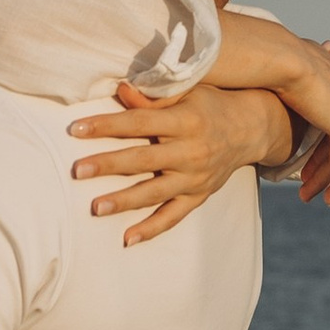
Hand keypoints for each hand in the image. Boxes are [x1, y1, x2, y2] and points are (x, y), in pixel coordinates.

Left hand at [67, 82, 286, 241]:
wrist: (252, 128)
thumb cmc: (211, 104)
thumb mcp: (189, 91)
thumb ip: (154, 97)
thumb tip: (121, 90)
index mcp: (185, 121)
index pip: (139, 122)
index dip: (107, 126)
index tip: (77, 129)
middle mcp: (190, 151)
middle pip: (143, 160)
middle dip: (108, 165)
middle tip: (78, 170)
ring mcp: (195, 177)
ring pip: (155, 192)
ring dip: (124, 201)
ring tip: (96, 207)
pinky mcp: (198, 196)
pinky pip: (173, 216)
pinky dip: (151, 229)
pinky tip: (128, 239)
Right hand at [279, 40, 329, 203]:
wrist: (278, 58)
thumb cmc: (266, 61)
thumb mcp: (277, 66)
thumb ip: (283, 70)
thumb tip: (272, 56)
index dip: (316, 137)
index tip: (300, 156)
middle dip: (321, 161)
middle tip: (304, 181)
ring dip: (326, 177)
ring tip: (307, 194)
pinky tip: (328, 199)